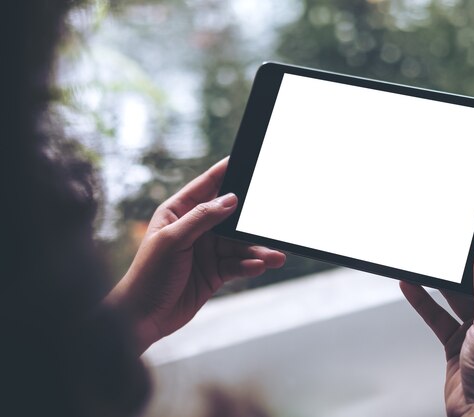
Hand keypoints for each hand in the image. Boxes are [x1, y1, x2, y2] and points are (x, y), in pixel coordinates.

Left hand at [107, 158, 285, 353]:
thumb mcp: (172, 241)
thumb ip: (202, 218)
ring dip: (257, 249)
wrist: (143, 318)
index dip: (226, 172)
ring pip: (239, 244)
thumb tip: (230, 199)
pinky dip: (250, 265)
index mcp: (178, 212)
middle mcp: (195, 228)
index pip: (206, 186)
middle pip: (230, 217)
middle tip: (271, 220)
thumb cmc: (147, 275)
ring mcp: (207, 250)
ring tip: (274, 256)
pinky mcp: (215, 272)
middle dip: (251, 220)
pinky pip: (238, 264)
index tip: (247, 160)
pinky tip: (259, 266)